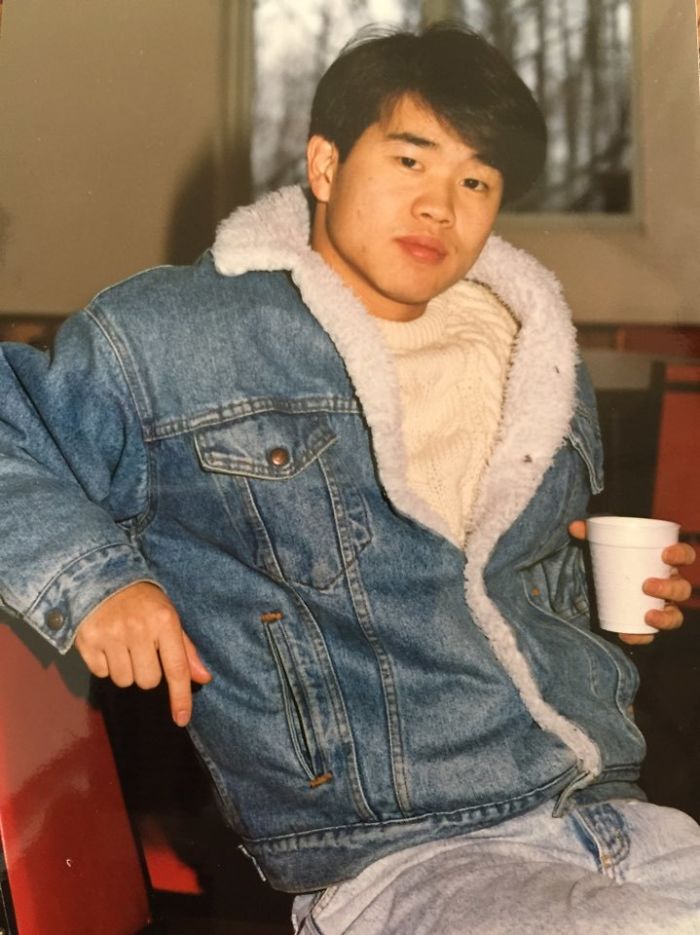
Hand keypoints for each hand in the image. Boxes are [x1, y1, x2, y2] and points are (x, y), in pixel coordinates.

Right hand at [75, 582, 211, 725]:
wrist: (100, 576)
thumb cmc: (142, 600)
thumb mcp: (168, 616)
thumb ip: (185, 648)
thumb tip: (203, 677)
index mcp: (164, 622)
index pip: (176, 668)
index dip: (180, 697)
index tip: (182, 719)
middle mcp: (138, 630)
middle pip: (148, 681)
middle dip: (147, 672)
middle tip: (142, 651)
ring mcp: (111, 635)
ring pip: (124, 680)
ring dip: (125, 670)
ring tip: (123, 646)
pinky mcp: (88, 640)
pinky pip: (101, 673)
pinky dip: (105, 665)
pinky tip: (106, 644)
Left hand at [569, 520, 695, 645]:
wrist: (600, 583)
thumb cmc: (611, 559)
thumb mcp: (601, 545)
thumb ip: (589, 534)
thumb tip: (574, 527)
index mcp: (664, 561)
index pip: (685, 555)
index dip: (681, 554)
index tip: (666, 554)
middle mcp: (668, 584)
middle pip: (682, 589)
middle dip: (670, 589)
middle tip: (647, 586)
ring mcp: (660, 606)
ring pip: (674, 616)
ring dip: (665, 618)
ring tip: (648, 616)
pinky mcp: (645, 624)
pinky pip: (649, 634)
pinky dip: (640, 637)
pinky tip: (627, 636)